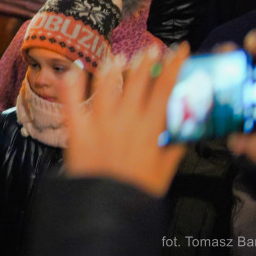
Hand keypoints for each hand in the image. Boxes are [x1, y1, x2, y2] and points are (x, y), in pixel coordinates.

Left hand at [62, 45, 189, 196]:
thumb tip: (185, 128)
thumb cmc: (137, 190)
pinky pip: (70, 99)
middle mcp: (125, 118)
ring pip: (106, 84)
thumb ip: (174, 146)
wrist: (106, 207)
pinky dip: (71, 82)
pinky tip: (74, 68)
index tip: (179, 49)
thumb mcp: (165, 170)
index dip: (174, 64)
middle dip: (145, 61)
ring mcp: (99, 120)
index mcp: (150, 128)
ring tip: (119, 58)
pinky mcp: (77, 127)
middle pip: (137, 80)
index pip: (166, 87)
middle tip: (150, 50)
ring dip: (114, 67)